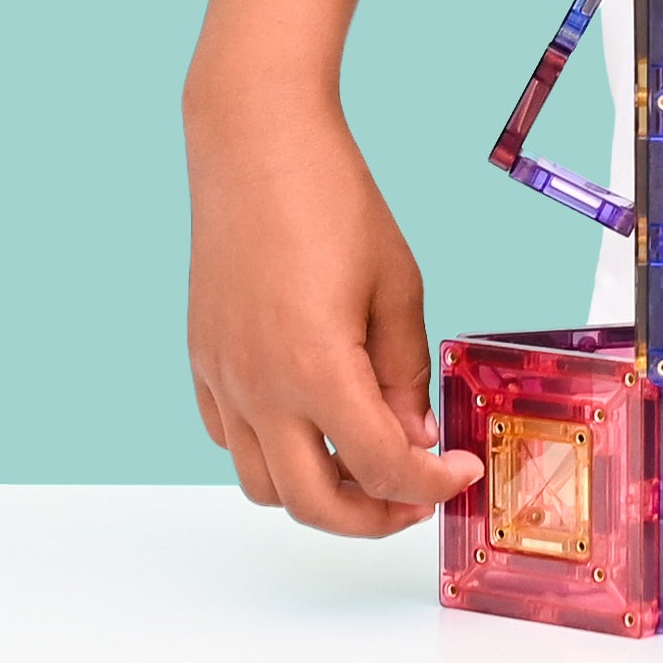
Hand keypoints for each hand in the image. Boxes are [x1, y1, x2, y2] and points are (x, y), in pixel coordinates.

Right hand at [184, 94, 481, 535]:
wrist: (257, 146)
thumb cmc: (333, 200)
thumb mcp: (398, 286)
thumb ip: (405, 372)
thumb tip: (413, 437)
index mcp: (316, 369)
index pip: (380, 466)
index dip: (430, 484)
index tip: (459, 473)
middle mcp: (259, 388)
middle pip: (313, 504)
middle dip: (374, 516)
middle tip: (417, 496)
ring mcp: (222, 379)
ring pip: (264, 486)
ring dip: (318, 493)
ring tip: (367, 464)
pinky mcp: (203, 363)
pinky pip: (231, 441)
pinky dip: (274, 454)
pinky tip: (313, 421)